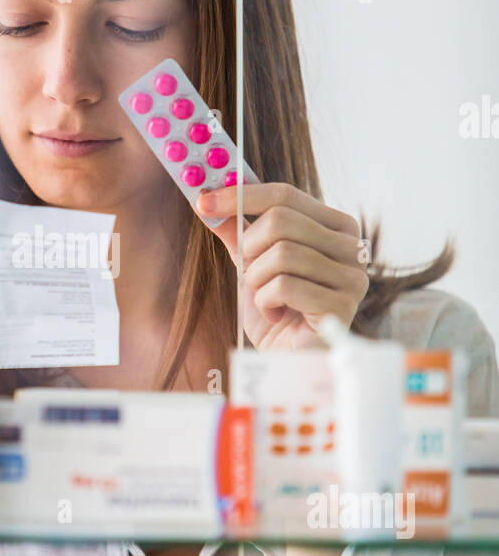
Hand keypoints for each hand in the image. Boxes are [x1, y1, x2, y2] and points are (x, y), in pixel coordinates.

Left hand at [196, 182, 368, 351]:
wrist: (288, 360)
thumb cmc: (277, 312)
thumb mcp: (252, 264)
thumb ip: (237, 231)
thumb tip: (206, 200)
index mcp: (335, 226)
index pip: (285, 195)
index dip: (241, 195)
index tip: (204, 202)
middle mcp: (352, 246)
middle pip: (281, 220)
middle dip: (250, 248)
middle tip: (248, 272)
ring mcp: (352, 275)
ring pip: (283, 253)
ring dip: (258, 280)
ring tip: (266, 298)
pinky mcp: (342, 304)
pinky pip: (286, 285)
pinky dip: (267, 301)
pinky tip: (276, 314)